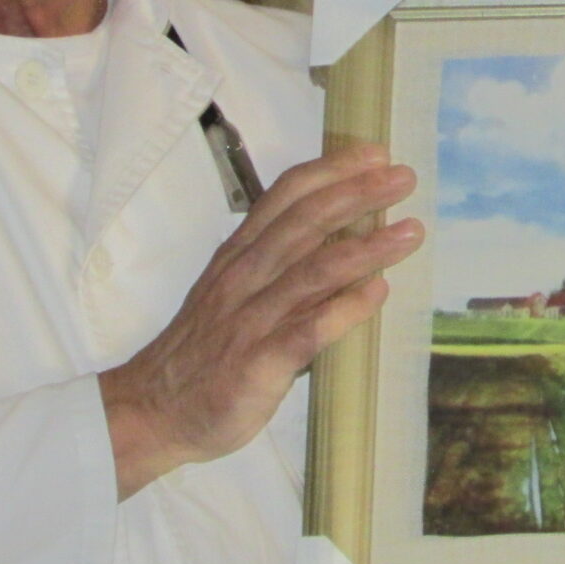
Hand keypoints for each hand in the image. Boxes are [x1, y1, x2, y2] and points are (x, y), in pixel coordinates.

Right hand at [100, 144, 420, 496]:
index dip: (331, 171)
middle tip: (403, 177)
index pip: (285, 197)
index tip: (373, 154)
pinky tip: (379, 293)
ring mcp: (250, 319)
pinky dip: (345, 308)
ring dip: (366, 248)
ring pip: (313, 271)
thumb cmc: (203, 349)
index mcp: (239, 255)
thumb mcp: (232, 289)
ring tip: (410, 232)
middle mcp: (244, 277)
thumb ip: (277, 262)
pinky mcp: (257, 363)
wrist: (154, 409)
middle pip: (304, 223)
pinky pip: (307, 330)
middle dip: (356, 194)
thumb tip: (341, 235)